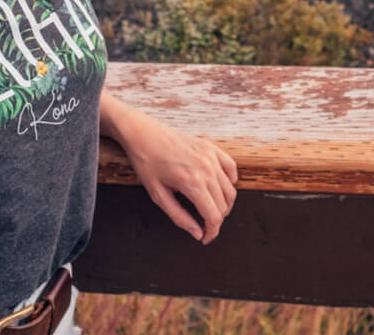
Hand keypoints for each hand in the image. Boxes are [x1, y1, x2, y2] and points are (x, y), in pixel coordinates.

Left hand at [120, 112, 237, 243]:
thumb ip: (179, 217)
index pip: (214, 216)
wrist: (143, 134)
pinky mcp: (211, 148)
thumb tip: (198, 233)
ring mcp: (211, 156)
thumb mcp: (158, 195)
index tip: (205, 238)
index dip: (212, 232)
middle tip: (204, 226)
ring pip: (230, 189)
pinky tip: (219, 188)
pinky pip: (231, 168)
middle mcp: (206, 169)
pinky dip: (229, 181)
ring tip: (210, 209)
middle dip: (216, 220)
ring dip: (224, 204)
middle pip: (223, 205)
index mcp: (192, 183)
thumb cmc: (147, 163)